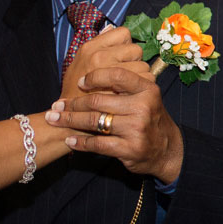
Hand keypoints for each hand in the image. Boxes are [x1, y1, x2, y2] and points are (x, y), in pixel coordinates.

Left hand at [48, 65, 183, 185]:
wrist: (167, 150)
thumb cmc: (149, 119)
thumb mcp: (146, 97)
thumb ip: (125, 86)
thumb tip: (90, 73)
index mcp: (147, 89)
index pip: (117, 75)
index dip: (94, 77)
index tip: (79, 83)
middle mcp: (143, 106)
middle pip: (98, 100)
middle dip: (72, 104)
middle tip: (57, 106)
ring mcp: (137, 128)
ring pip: (94, 121)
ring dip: (69, 121)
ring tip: (55, 120)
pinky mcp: (130, 148)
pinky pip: (97, 143)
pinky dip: (80, 142)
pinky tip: (70, 140)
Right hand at [58, 26, 149, 101]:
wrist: (69, 118)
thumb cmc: (76, 92)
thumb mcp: (80, 64)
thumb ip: (97, 46)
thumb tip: (110, 27)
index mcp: (90, 48)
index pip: (124, 33)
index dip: (126, 45)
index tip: (122, 58)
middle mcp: (99, 56)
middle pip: (136, 50)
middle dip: (135, 62)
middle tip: (125, 75)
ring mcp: (110, 71)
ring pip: (143, 66)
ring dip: (140, 76)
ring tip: (127, 86)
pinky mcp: (121, 88)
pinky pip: (145, 81)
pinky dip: (142, 88)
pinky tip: (131, 94)